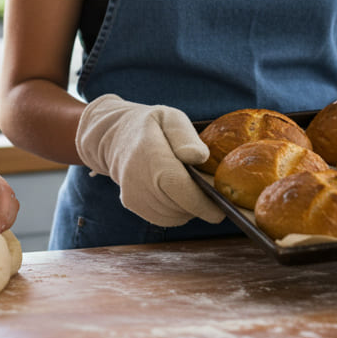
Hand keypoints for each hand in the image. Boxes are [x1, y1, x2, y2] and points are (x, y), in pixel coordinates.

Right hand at [75, 94, 224, 226]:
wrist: (116, 136)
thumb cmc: (151, 126)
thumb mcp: (170, 118)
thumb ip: (185, 136)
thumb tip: (199, 157)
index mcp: (151, 155)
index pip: (179, 187)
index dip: (202, 203)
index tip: (220, 209)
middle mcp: (138, 178)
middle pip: (178, 206)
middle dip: (199, 205)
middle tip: (210, 194)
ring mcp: (132, 193)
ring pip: (172, 216)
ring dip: (187, 209)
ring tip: (192, 190)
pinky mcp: (131, 204)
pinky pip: (162, 219)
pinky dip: (175, 212)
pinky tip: (177, 195)